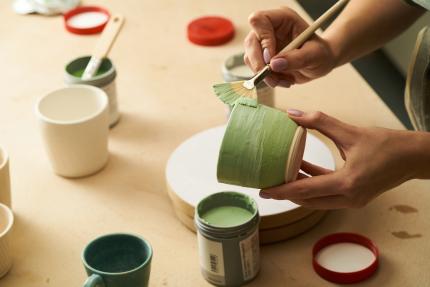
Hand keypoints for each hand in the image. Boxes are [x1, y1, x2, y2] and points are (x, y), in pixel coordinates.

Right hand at [244, 7, 336, 87]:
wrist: (320, 63)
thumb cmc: (321, 54)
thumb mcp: (315, 56)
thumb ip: (296, 59)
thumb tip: (274, 64)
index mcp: (283, 19)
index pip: (260, 21)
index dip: (262, 39)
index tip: (271, 58)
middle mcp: (270, 29)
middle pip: (251, 41)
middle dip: (259, 62)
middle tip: (272, 76)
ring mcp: (264, 44)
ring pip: (249, 57)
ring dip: (264, 74)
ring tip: (284, 80)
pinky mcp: (262, 58)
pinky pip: (255, 69)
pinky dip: (268, 79)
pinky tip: (283, 80)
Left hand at [259, 109, 421, 208]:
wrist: (414, 157)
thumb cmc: (387, 145)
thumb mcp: (350, 131)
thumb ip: (319, 122)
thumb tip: (292, 114)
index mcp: (347, 183)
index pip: (305, 190)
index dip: (282, 191)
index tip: (263, 190)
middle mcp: (348, 197)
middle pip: (308, 200)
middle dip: (286, 194)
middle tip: (266, 185)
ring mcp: (352, 200)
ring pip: (317, 200)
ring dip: (299, 190)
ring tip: (280, 177)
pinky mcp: (355, 196)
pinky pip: (327, 194)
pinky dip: (313, 184)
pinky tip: (301, 168)